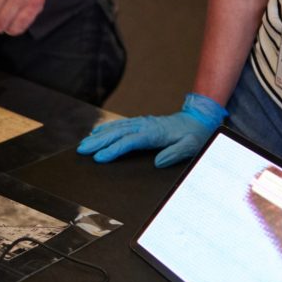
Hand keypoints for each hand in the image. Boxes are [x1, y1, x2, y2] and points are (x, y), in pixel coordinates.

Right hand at [77, 93, 227, 166]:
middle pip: (117, 133)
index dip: (113, 150)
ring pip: (116, 128)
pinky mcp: (141, 123)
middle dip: (98, 142)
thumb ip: (175, 154)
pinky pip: (120, 125)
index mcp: (155, 133)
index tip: (99, 158)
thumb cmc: (195, 135)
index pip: (129, 142)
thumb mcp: (191, 146)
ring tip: (83, 144)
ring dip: (99, 135)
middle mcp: (145, 126)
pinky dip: (106, 128)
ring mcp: (142, 123)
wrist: (199, 119)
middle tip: (81, 150)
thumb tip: (158, 162)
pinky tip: (97, 133)